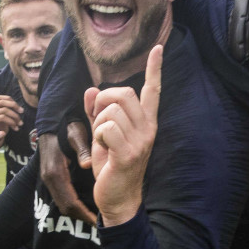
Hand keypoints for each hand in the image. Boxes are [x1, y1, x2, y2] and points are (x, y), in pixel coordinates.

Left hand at [0, 95, 23, 149]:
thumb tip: (2, 133)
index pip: (1, 117)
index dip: (11, 121)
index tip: (17, 128)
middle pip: (4, 109)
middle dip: (14, 116)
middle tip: (20, 123)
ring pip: (3, 101)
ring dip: (14, 106)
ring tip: (21, 112)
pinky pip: (1, 98)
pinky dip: (10, 100)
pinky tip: (16, 107)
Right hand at [37, 129, 97, 225]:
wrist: (52, 121)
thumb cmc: (67, 126)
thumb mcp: (76, 133)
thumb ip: (83, 149)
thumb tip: (88, 165)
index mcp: (56, 171)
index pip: (69, 201)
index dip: (83, 213)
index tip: (97, 220)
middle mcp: (50, 178)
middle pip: (65, 207)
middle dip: (81, 217)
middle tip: (100, 223)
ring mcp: (49, 178)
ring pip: (62, 204)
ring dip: (78, 213)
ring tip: (95, 218)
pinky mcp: (51, 177)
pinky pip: (62, 197)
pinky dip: (73, 205)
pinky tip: (86, 206)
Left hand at [84, 44, 160, 224]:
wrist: (118, 199)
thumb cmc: (112, 167)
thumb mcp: (102, 135)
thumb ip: (96, 113)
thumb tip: (90, 90)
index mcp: (145, 122)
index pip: (152, 90)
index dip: (154, 68)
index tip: (158, 48)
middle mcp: (147, 129)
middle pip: (124, 93)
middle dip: (103, 100)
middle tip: (97, 119)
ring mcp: (141, 141)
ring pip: (112, 110)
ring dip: (98, 122)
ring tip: (102, 140)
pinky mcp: (128, 154)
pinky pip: (107, 128)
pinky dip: (98, 136)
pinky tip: (103, 149)